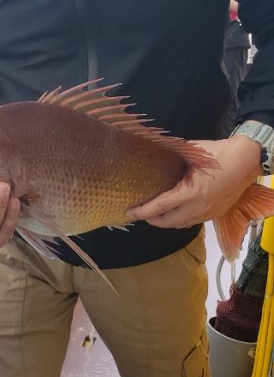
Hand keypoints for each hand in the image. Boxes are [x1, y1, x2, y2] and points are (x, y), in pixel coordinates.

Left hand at [126, 136, 261, 227]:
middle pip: (168, 222)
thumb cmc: (219, 153)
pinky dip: (181, 219)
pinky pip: (193, 221)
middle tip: (141, 213)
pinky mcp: (215, 214)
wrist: (247, 160)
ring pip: (181, 224)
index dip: (142, 211)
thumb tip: (153, 152)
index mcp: (191, 192)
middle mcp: (199, 207)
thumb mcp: (192, 152)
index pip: (160, 206)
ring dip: (167, 221)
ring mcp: (208, 213)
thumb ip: (172, 154)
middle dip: (152, 220)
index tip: (129, 212)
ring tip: (156, 213)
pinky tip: (176, 211)